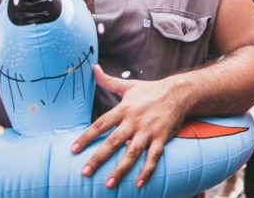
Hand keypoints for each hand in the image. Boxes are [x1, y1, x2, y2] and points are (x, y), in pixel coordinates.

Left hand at [71, 65, 189, 188]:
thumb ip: (108, 81)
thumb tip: (93, 68)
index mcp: (124, 109)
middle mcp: (134, 121)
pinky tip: (139, 183)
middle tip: (85, 173)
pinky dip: (147, 171)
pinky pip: (153, 157)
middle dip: (98, 158)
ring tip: (109, 184)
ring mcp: (148, 131)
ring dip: (120, 169)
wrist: (179, 92)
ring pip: (132, 153)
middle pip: (113, 142)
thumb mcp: (129, 86)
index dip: (87, 137)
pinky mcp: (162, 137)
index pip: (101, 124)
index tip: (73, 149)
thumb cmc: (151, 91)